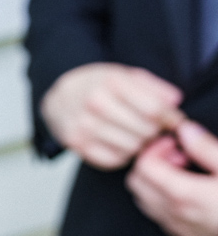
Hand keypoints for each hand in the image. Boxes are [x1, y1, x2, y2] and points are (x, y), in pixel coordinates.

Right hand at [41, 62, 182, 169]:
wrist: (59, 98)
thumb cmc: (98, 86)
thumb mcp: (126, 75)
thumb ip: (154, 87)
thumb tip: (175, 103)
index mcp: (111, 82)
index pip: (154, 109)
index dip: (170, 117)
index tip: (173, 120)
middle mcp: (95, 104)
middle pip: (145, 130)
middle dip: (154, 131)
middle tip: (152, 127)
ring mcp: (83, 126)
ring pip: (131, 148)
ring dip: (139, 144)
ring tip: (136, 135)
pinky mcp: (77, 145)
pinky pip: (113, 160)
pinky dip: (122, 155)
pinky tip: (120, 143)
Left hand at [126, 121, 217, 235]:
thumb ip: (206, 148)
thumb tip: (185, 131)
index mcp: (184, 195)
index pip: (143, 167)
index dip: (154, 149)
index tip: (175, 142)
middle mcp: (175, 216)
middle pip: (137, 185)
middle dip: (151, 164)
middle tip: (180, 154)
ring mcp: (180, 231)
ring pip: (145, 202)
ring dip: (156, 183)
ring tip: (187, 171)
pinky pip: (160, 218)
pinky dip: (164, 200)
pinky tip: (192, 190)